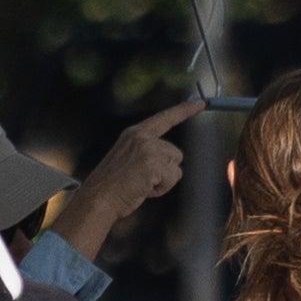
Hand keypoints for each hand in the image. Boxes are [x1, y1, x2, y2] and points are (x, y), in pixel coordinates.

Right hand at [65, 99, 198, 248]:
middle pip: (176, 154)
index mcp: (135, 133)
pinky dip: (162, 189)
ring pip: (176, 168)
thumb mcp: (129, 158)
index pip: (164, 118)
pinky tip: (144, 189)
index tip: (201, 103)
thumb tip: (171, 158)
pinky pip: (173, 178)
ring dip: (164, 181)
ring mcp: (148, 149)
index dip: (184, 110)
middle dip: (165, 170)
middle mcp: (142, 137)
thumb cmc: (114, 185)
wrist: (99, 198)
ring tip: (142, 184)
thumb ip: (148, 152)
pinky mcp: (153, 163)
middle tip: (142, 179)